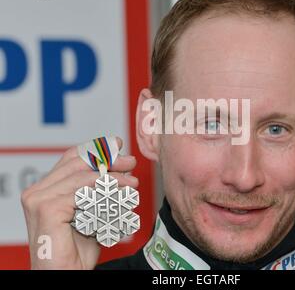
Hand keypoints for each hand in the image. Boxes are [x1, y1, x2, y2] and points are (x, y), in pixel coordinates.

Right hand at [21, 137, 137, 269]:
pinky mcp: (46, 208)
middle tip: (130, 162)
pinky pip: (82, 190)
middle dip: (108, 159)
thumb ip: (99, 191)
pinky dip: (105, 187)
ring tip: (132, 181)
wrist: (67, 274)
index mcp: (45, 188)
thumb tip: (121, 171)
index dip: (95, 148)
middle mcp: (37, 190)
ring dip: (112, 175)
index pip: (71, 158)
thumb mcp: (92, 212)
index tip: (116, 145)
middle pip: (77, 162)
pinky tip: (122, 190)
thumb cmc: (77, 249)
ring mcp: (38, 198)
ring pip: (82, 175)